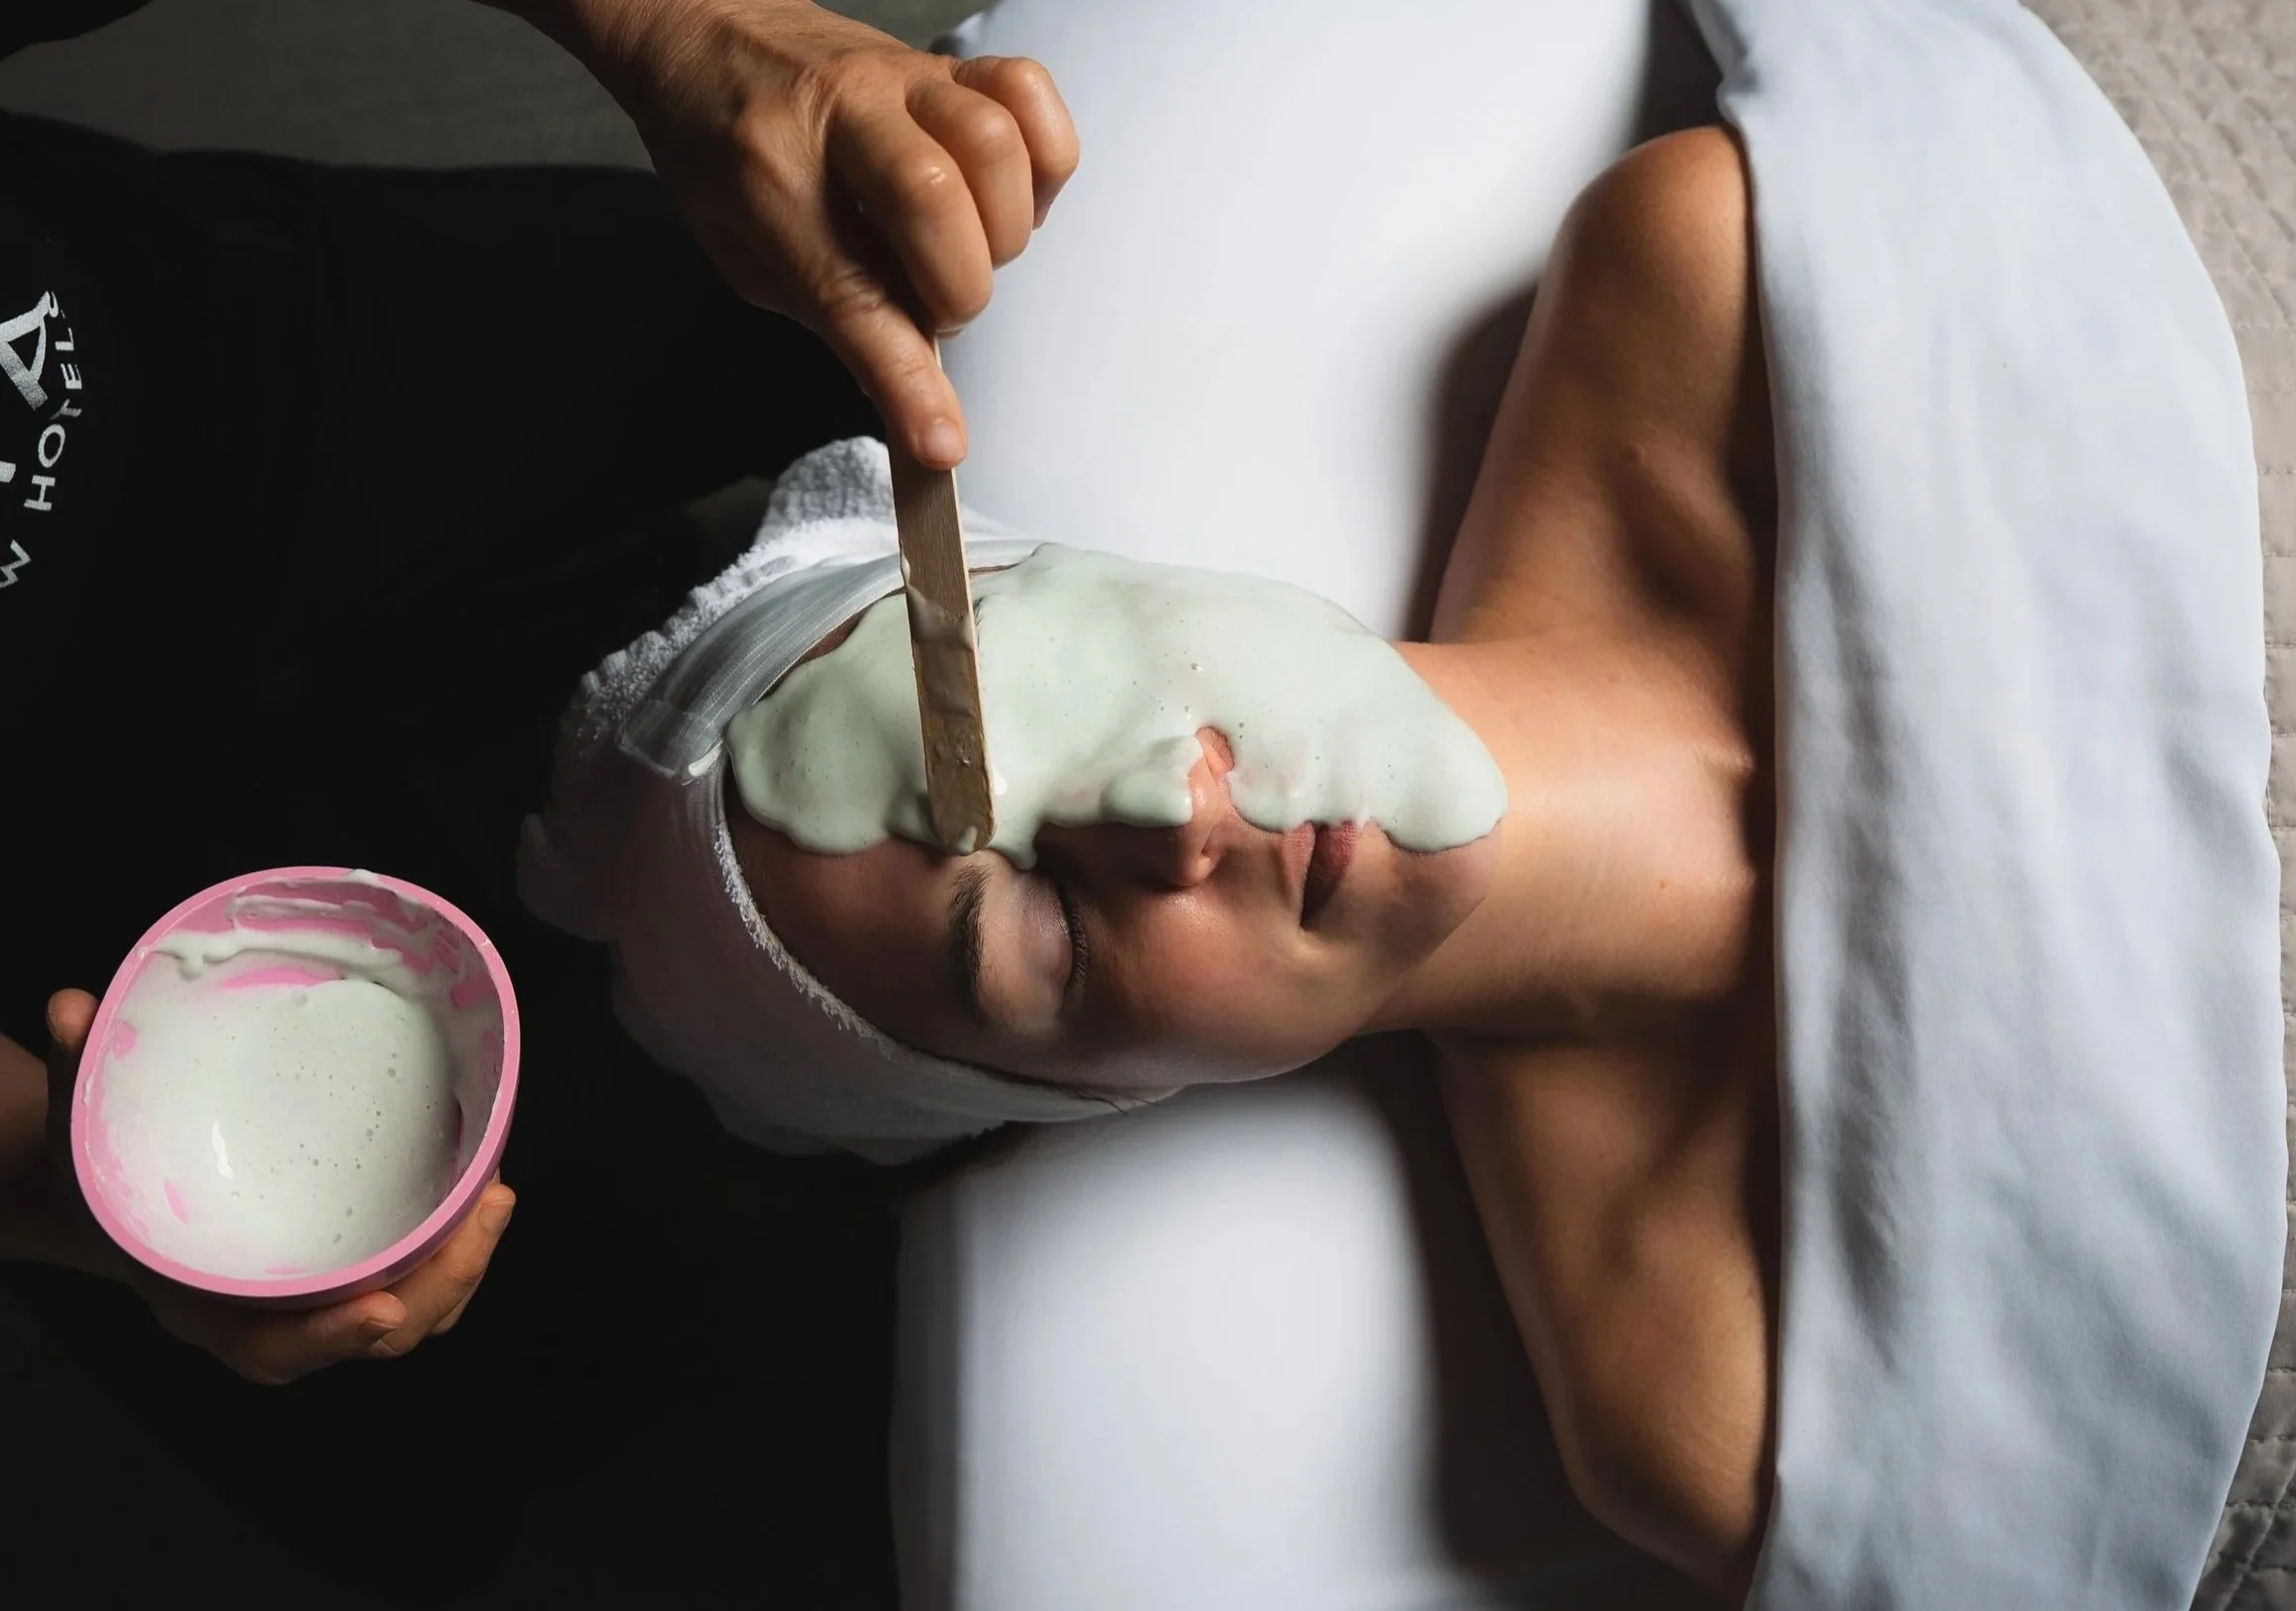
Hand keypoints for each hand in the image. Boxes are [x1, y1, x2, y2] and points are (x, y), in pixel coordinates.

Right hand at [23, 989, 516, 1385]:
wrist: (120, 1204)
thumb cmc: (115, 1176)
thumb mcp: (90, 1135)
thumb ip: (84, 1074)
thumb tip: (69, 1006)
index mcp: (210, 1304)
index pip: (273, 1349)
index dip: (328, 1339)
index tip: (382, 1311)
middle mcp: (276, 1313)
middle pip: (373, 1334)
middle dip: (442, 1284)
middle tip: (490, 1211)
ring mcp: (324, 1296)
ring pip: (411, 1311)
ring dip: (464, 1266)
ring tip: (500, 1198)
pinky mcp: (357, 1265)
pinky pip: (418, 1277)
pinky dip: (457, 1248)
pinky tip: (485, 1188)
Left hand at [509, 0, 1079, 468]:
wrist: (704, 29)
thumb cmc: (722, 153)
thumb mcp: (743, 254)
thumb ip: (831, 315)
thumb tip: (917, 400)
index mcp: (768, 178)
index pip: (852, 294)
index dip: (907, 379)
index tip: (944, 447)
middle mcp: (840, 116)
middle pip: (936, 205)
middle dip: (956, 291)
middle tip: (933, 306)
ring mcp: (901, 78)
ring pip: (993, 148)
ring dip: (1002, 232)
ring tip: (966, 251)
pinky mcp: (945, 62)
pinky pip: (1027, 95)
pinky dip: (1040, 160)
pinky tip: (1009, 197)